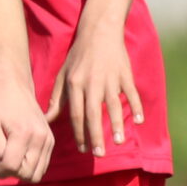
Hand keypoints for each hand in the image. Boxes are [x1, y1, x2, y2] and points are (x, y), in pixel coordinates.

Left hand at [0, 72, 55, 184]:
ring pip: (37, 175)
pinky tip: (19, 155)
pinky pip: (42, 167)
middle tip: (1, 160)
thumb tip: (6, 169)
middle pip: (27, 175)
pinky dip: (30, 167)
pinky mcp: (51, 141)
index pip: (12, 168)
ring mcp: (49, 140)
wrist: (15, 89)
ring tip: (10, 158)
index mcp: (24, 134)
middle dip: (11, 173)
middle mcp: (41, 138)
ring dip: (21, 172)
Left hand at [45, 25, 145, 157]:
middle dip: (96, 135)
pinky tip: (140, 120)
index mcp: (75, 84)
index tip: (83, 149)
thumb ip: (56, 98)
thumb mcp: (63, 74)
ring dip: (117, 124)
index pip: (76, 113)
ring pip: (114, 105)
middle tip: (98, 154)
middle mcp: (92, 83)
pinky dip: (136, 106)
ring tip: (119, 141)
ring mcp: (110, 78)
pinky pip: (131, 92)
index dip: (79, 133)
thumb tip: (46, 119)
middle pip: (93, 113)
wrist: (99, 31)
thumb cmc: (78, 55)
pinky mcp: (125, 74)